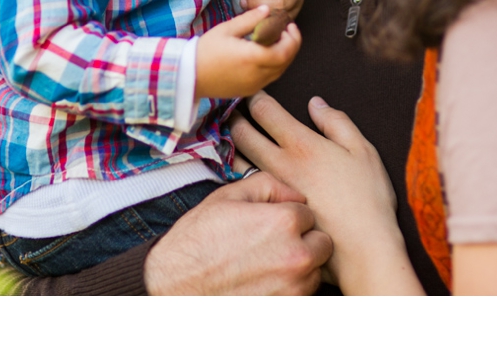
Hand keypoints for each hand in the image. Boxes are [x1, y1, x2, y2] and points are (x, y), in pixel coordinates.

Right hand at [144, 172, 332, 294]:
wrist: (174, 288)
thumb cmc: (197, 243)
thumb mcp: (226, 197)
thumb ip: (268, 184)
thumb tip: (295, 193)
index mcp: (285, 222)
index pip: (309, 212)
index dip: (289, 216)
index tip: (271, 223)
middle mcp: (296, 257)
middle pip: (322, 244)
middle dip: (304, 241)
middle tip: (274, 244)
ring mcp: (294, 290)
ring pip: (315, 272)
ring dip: (300, 268)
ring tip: (265, 266)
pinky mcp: (287, 312)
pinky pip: (303, 297)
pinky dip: (289, 291)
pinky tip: (263, 284)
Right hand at [196, 6, 300, 97]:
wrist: (188, 76)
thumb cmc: (205, 50)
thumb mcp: (226, 29)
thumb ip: (250, 19)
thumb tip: (267, 9)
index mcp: (251, 57)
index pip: (285, 51)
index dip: (293, 38)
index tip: (289, 25)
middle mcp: (256, 74)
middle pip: (286, 62)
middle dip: (291, 45)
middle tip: (286, 30)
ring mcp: (254, 85)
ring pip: (280, 71)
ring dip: (284, 55)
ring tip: (277, 40)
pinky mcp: (249, 90)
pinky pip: (270, 77)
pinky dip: (275, 65)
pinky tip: (266, 53)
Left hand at [230, 91, 423, 295]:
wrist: (363, 249)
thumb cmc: (368, 198)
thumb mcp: (362, 150)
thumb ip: (336, 122)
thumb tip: (315, 103)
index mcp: (302, 144)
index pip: (265, 111)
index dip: (255, 98)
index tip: (253, 94)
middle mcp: (280, 164)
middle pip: (242, 133)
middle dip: (235, 117)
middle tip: (234, 111)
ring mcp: (272, 190)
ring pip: (238, 160)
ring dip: (233, 145)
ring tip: (234, 138)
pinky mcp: (269, 212)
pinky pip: (244, 186)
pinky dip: (239, 173)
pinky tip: (243, 172)